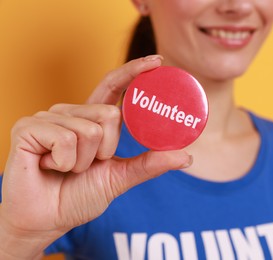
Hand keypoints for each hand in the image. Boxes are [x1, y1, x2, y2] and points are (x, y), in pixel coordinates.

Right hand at [0, 55, 191, 258]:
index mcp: (92, 119)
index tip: (158, 62)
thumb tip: (186, 157)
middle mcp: (71, 112)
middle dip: (106, 150)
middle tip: (88, 165)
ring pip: (90, 130)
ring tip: (66, 168)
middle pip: (110, 114)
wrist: (46, 219)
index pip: (115, 86)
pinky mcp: (28, 127)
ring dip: (85, 161)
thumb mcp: (119, 177)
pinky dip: (64, 162)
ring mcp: (48, 117)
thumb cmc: (78, 196)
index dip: (134, 71)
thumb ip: (149, 164)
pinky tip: (50, 166)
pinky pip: (65, 139)